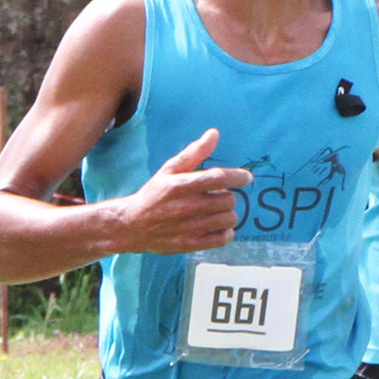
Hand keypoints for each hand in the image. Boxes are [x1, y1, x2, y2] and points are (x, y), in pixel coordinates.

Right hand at [116, 128, 251, 253]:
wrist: (132, 225)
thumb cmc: (154, 194)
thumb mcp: (170, 169)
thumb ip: (194, 152)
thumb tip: (214, 134)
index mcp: (181, 185)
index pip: (218, 178)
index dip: (238, 177)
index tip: (246, 178)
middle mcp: (186, 206)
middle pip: (228, 199)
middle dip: (228, 196)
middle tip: (219, 197)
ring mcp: (189, 227)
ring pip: (228, 219)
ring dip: (228, 214)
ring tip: (218, 212)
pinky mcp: (191, 244)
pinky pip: (222, 239)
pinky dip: (227, 233)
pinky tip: (219, 227)